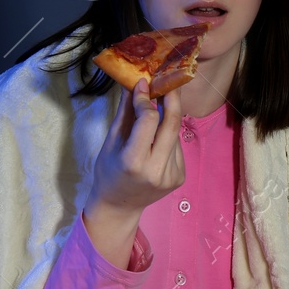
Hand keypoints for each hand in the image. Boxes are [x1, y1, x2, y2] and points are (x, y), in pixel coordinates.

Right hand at [83, 79, 183, 266]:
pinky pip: (176, 148)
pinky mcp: (180, 177)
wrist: (119, 207)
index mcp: (134, 161)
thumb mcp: (111, 142)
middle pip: (172, 124)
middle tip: (168, 82)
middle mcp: (157, 170)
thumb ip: (125, 113)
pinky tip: (156, 142)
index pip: (148, 120)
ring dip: (167, 120)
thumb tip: (135, 84)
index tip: (143, 85)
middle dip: (172, 99)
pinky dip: (167, 138)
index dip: (146, 99)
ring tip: (156, 111)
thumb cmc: (109, 172)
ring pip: (174, 135)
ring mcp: (172, 175)